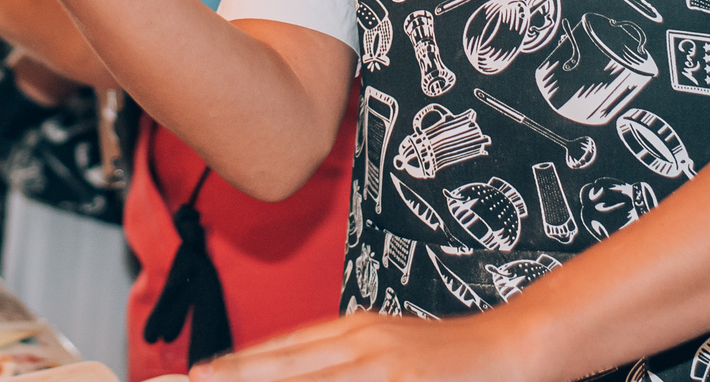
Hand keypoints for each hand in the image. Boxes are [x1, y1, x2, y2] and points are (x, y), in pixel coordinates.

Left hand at [192, 310, 534, 381]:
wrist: (515, 346)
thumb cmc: (447, 358)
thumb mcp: (384, 349)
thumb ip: (336, 363)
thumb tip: (286, 370)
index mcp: (352, 332)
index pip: (278, 352)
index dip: (235, 366)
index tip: (194, 378)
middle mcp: (360, 344)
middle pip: (283, 368)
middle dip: (235, 380)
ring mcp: (382, 367)